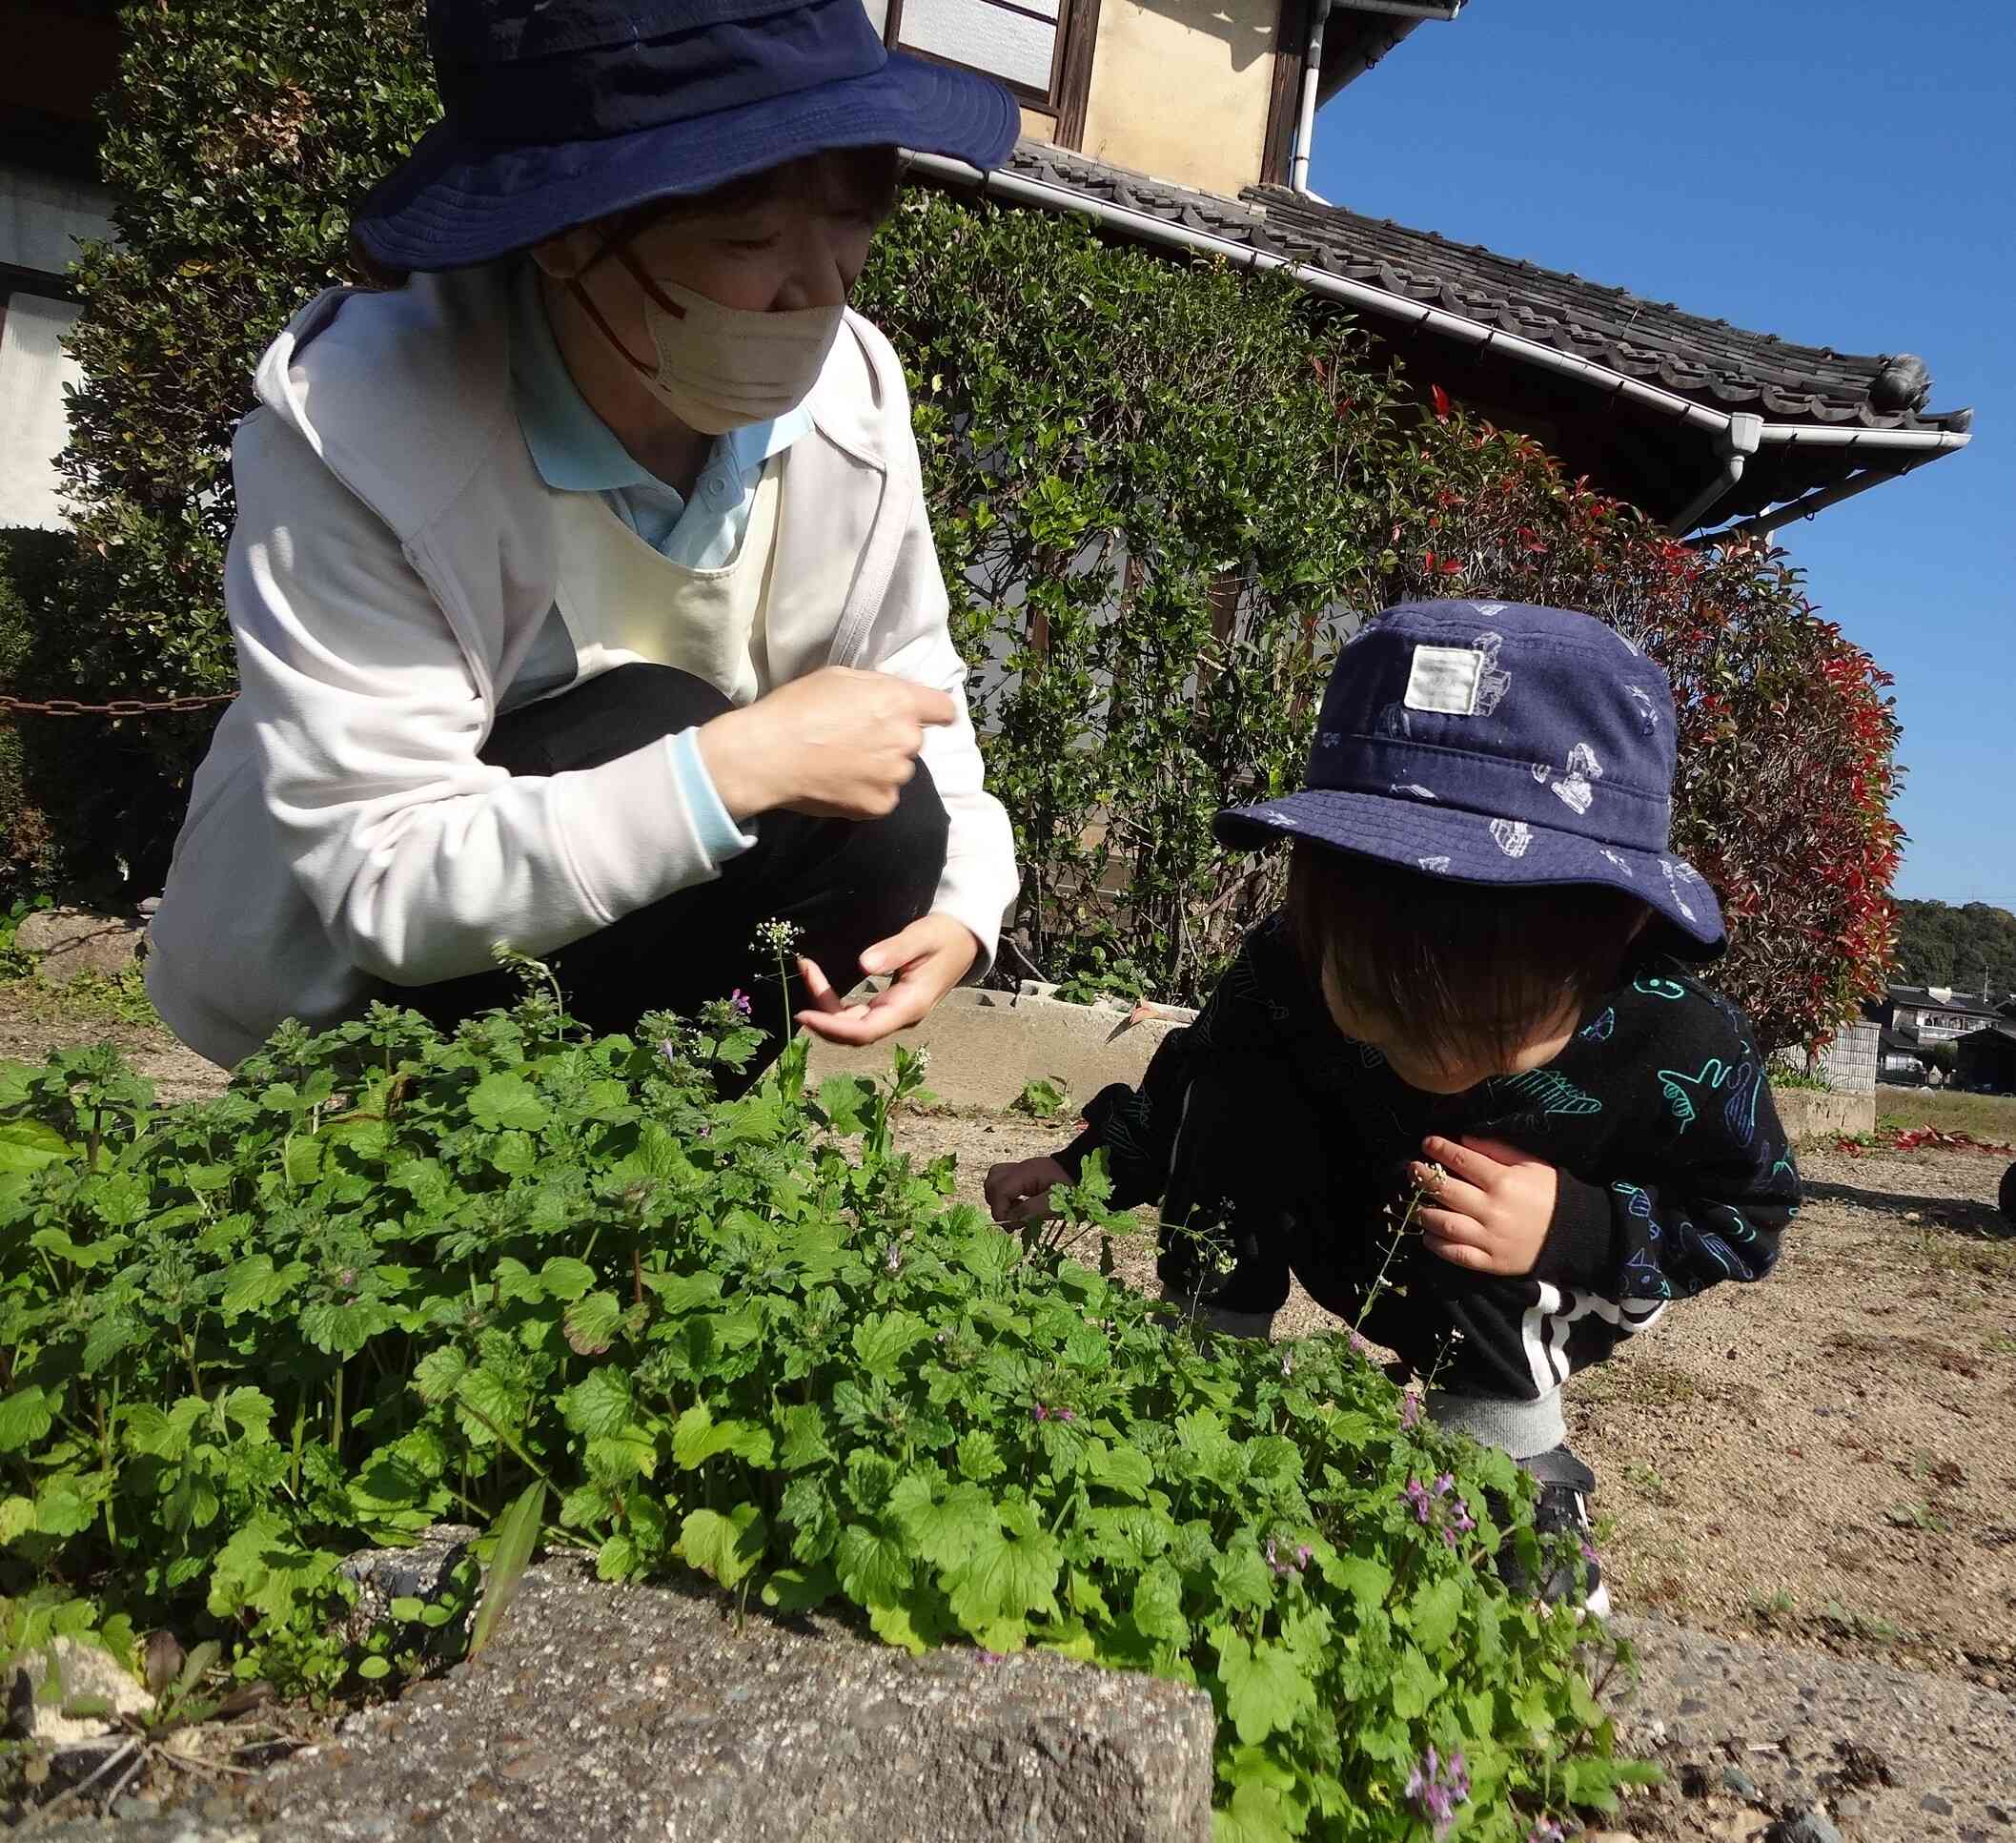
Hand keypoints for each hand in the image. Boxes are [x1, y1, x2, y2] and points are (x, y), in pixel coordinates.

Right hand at [698, 667, 955, 820]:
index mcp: (899, 702)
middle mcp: (906, 739)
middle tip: (856, 739)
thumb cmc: (797, 707)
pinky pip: (883, 796)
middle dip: (893, 739)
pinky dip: (867, 792)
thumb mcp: (839, 677)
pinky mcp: (880, 805)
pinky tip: (840, 783)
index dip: (932, 713)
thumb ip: (877, 687)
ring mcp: (894, 776)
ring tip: (843, 763)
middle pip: (914, 740)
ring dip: (881, 768)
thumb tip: (895, 698)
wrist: (767, 755)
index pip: (944, 710)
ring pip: (899, 770)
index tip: (920, 717)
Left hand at [793, 913, 977, 1045]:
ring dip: (824, 1005)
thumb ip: (895, 950)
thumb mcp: (923, 937)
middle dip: (821, 1014)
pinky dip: (833, 1000)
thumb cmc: (944, 936)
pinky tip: (819, 978)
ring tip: (807, 969)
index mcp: (909, 1006)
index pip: (864, 1031)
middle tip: (803, 972)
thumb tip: (863, 964)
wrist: (963, 940)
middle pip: (852, 1032)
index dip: (831, 1028)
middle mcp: (899, 1017)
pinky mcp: (887, 1006)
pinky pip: (854, 1013)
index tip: (804, 1014)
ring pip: (850, 1024)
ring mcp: (893, 1014)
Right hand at [985, 1155, 1071, 1227]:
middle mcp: (1019, 1168)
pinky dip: (1004, 1196)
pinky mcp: (1021, 1175)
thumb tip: (1010, 1220)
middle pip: (991, 1183)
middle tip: (1013, 1220)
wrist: (1081, 1174)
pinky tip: (1018, 1205)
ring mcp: (1019, 1170)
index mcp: (1026, 1172)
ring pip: (993, 1181)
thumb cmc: (1072, 1188)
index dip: (1000, 1210)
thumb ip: (1032, 1210)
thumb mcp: (1056, 1202)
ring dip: (998, 1200)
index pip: (999, 1190)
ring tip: (1016, 1212)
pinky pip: (1002, 1183)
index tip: (1011, 1227)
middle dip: (997, 1205)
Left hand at [1408, 1135, 1557, 1275]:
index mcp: (1503, 1181)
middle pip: (1446, 1190)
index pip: (1461, 1160)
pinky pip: (1457, 1254)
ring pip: (1445, 1224)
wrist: (1575, 1232)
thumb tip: (1462, 1140)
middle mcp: (1492, 1209)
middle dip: (1422, 1177)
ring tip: (1415, 1205)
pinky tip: (1428, 1235)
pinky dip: (1438, 1245)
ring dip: (1424, 1212)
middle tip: (1412, 1170)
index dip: (1439, 1149)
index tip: (1427, 1143)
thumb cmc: (1550, 1192)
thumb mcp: (1530, 1164)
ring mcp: (1490, 1238)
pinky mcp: (1491, 1261)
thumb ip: (1496, 1150)